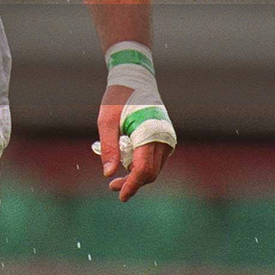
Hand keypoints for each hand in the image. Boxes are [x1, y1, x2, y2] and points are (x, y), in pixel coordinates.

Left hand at [96, 83, 172, 201]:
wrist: (134, 78)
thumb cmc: (118, 97)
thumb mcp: (107, 120)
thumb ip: (109, 146)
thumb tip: (108, 174)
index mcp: (150, 133)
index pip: (144, 169)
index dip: (132, 184)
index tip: (120, 195)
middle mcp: (163, 138)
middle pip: (150, 172)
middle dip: (132, 183)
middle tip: (112, 186)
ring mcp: (166, 138)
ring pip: (154, 167)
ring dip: (137, 176)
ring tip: (116, 179)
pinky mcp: (164, 138)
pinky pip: (155, 159)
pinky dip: (142, 166)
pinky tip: (127, 165)